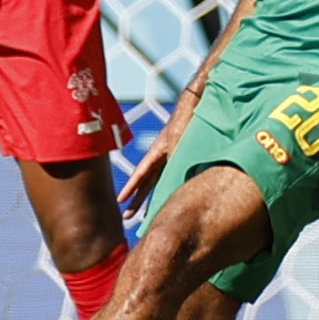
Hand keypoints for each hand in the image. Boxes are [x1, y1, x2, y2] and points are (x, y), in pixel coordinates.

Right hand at [118, 96, 197, 219]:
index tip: (121, 200)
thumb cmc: (186, 117)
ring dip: (152, 199)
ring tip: (145, 216)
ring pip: (159, 182)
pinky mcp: (184, 157)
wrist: (197, 102)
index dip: (131, 187)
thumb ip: (176, 157)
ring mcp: (172, 157)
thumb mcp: (179, 138)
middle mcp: (162, 156)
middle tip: (127, 217)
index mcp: (157, 150)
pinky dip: (171, 190)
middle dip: (137, 200)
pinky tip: (174, 202)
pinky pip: (174, 177)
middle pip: (146, 182)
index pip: (141, 173)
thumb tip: (175, 177)